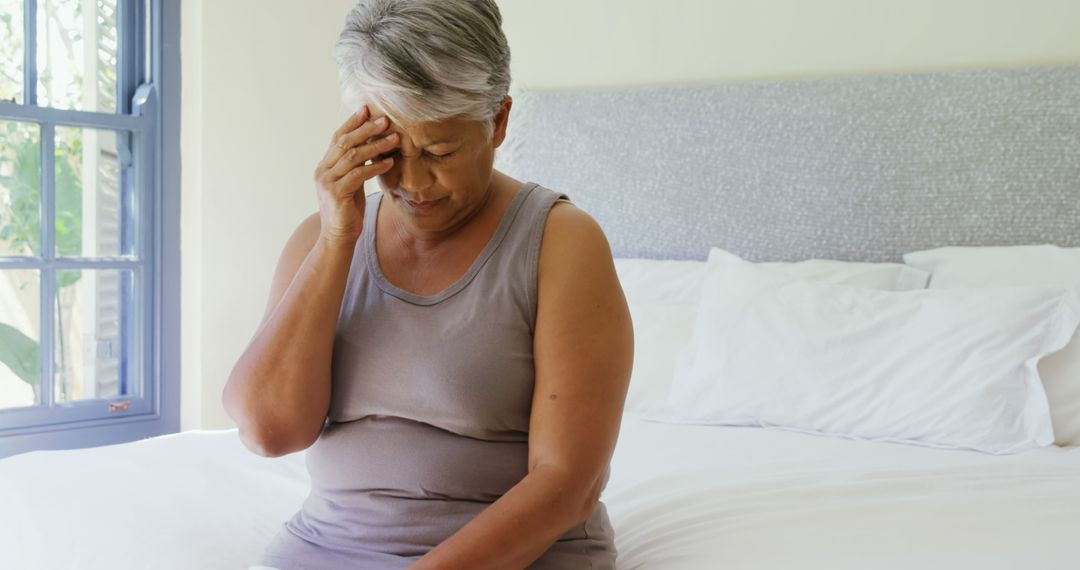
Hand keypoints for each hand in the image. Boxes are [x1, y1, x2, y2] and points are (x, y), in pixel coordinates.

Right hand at [313, 105, 399, 244]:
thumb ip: (356, 166)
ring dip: (376, 146)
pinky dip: (375, 167)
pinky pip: (358, 175)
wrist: (337, 238)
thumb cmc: (347, 211)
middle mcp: (323, 170)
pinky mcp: (336, 194)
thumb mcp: (352, 184)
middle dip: (366, 129)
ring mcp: (327, 181)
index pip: (338, 137)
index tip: (367, 109)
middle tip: (385, 120)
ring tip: (395, 140)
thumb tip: (371, 146)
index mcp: (325, 165)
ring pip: (352, 156)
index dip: (352, 122)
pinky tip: (390, 163)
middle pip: (345, 142)